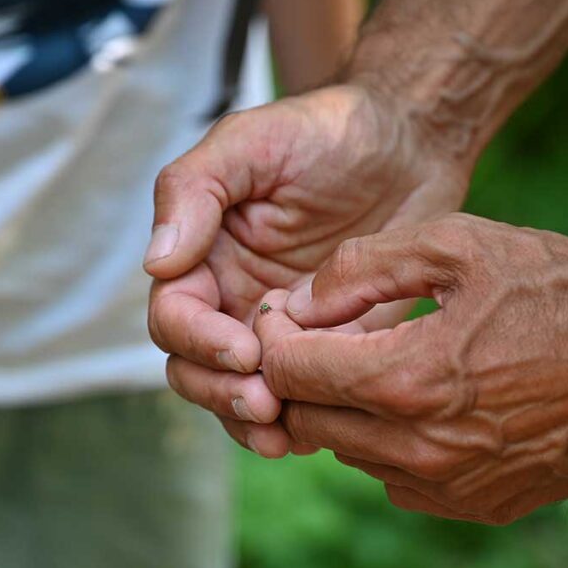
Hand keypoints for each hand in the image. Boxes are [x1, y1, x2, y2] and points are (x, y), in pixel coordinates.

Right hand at [145, 84, 469, 456]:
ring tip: (284, 435)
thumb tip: (156, 262)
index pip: (174, 315)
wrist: (411, 144)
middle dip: (220, 392)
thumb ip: (194, 192)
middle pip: (195, 368)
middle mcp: (231, 300)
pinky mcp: (328, 348)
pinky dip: (300, 421)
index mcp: (202, 258)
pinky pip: (301, 397)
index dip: (198, 340)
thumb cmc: (326, 133)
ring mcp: (279, 330)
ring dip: (251, 421)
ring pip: (240, 393)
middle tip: (264, 405)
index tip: (243, 351)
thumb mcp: (252, 141)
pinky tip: (318, 432)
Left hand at [254, 213, 567, 523]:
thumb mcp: (457, 244)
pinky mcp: (475, 504)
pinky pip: (393, 480)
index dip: (272, 337)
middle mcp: (420, 447)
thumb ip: (360, 269)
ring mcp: (449, 485)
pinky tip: (415, 406)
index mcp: (408, 380)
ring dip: (341, 410)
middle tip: (318, 338)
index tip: (281, 314)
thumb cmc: (556, 288)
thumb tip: (297, 303)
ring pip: (346, 452)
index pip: (289, 372)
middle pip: (305, 421)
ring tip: (372, 365)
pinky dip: (384, 444)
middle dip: (296, 377)